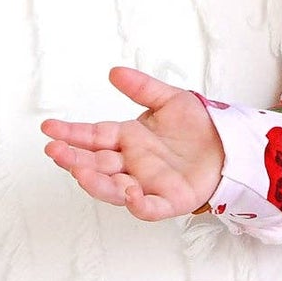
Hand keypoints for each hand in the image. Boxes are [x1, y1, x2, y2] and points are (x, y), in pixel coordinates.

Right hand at [39, 66, 222, 221]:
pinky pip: (150, 208)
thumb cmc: (200, 126)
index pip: (93, 136)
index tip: (49, 129)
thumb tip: (115, 72)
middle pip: (96, 164)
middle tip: (56, 151)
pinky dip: (138, 204)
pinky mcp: (170, 200)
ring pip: (114, 188)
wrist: (232, 144)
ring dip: (95, 182)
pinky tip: (129, 193)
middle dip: (74, 159)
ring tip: (80, 172)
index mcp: (129, 139)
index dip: (71, 134)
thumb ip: (143, 88)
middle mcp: (133, 163)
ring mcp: (148, 183)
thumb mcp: (170, 100)